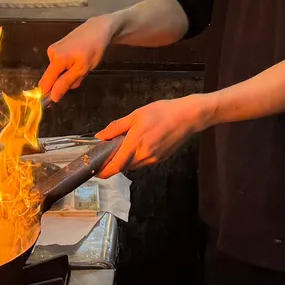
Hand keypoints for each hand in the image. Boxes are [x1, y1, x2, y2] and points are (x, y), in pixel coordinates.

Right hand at [38, 15, 116, 103]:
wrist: (98, 29)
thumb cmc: (94, 49)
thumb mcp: (82, 69)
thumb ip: (66, 83)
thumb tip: (53, 97)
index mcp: (56, 59)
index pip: (45, 82)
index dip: (49, 93)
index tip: (57, 100)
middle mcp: (51, 54)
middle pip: (52, 78)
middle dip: (64, 81)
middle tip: (80, 75)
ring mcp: (53, 49)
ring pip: (58, 71)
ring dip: (69, 73)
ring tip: (82, 64)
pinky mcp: (57, 47)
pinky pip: (60, 64)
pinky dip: (69, 66)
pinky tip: (79, 59)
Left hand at [96, 94, 214, 176]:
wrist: (188, 117)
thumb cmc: (163, 112)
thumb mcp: (136, 115)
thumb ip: (116, 127)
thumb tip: (100, 136)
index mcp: (135, 144)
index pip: (115, 166)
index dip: (104, 171)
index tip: (95, 171)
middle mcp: (144, 156)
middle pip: (123, 167)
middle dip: (113, 163)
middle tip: (106, 153)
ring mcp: (153, 159)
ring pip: (133, 165)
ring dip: (124, 161)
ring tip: (121, 147)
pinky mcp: (161, 159)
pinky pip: (143, 162)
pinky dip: (135, 158)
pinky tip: (137, 146)